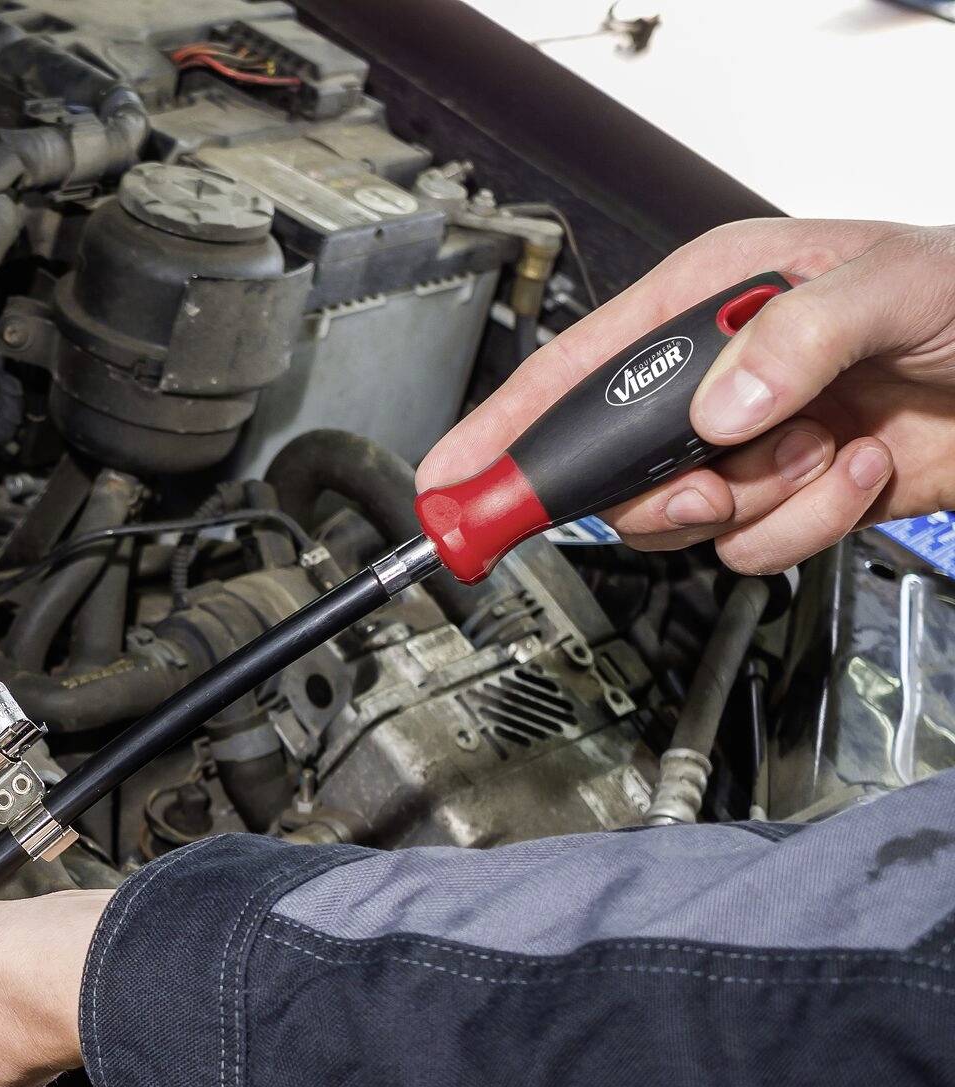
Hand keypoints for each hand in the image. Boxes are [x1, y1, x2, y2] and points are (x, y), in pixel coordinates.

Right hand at [420, 218, 954, 573]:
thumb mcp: (890, 284)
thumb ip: (795, 340)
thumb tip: (719, 409)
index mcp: (708, 300)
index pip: (574, 370)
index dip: (502, 432)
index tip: (451, 483)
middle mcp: (713, 377)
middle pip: (613, 468)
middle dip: (661, 489)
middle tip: (708, 485)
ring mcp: (748, 443)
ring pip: (680, 519)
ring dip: (755, 502)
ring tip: (816, 453)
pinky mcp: (788, 498)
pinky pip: (750, 547)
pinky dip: (807, 525)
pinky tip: (852, 469)